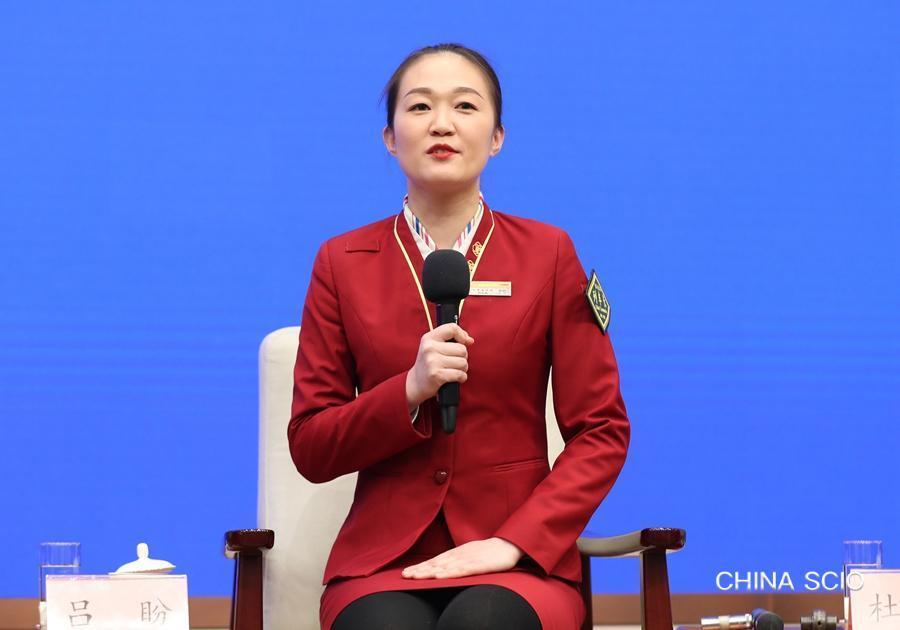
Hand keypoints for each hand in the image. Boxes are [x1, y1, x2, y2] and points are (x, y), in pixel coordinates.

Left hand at [401, 537, 523, 579]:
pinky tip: (439, 576)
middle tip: (404, 575)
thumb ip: (459, 561)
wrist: (508, 545)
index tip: (407, 572)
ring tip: (415, 576)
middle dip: (419, 569)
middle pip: (436, 563)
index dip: (421, 566)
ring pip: (444, 566)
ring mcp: (467, 559)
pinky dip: (448, 572)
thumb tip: (444, 568)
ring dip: (428, 571)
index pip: (435, 561)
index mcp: (457, 553)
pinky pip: (461, 569)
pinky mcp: (477, 564)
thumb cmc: (490, 553)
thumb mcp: (471, 555)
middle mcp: (459, 554)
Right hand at [405, 323, 474, 411]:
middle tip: (454, 362)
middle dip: (463, 357)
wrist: (415, 383)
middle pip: (462, 349)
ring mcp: (432, 361)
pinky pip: (460, 374)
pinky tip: (455, 378)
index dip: (462, 335)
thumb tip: (470, 340)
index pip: (452, 328)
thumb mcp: (434, 346)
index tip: (465, 342)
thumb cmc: (429, 364)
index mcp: (429, 338)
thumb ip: (451, 339)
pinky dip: (461, 378)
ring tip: (453, 370)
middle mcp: (429, 348)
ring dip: (462, 369)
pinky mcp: (437, 375)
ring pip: (463, 362)